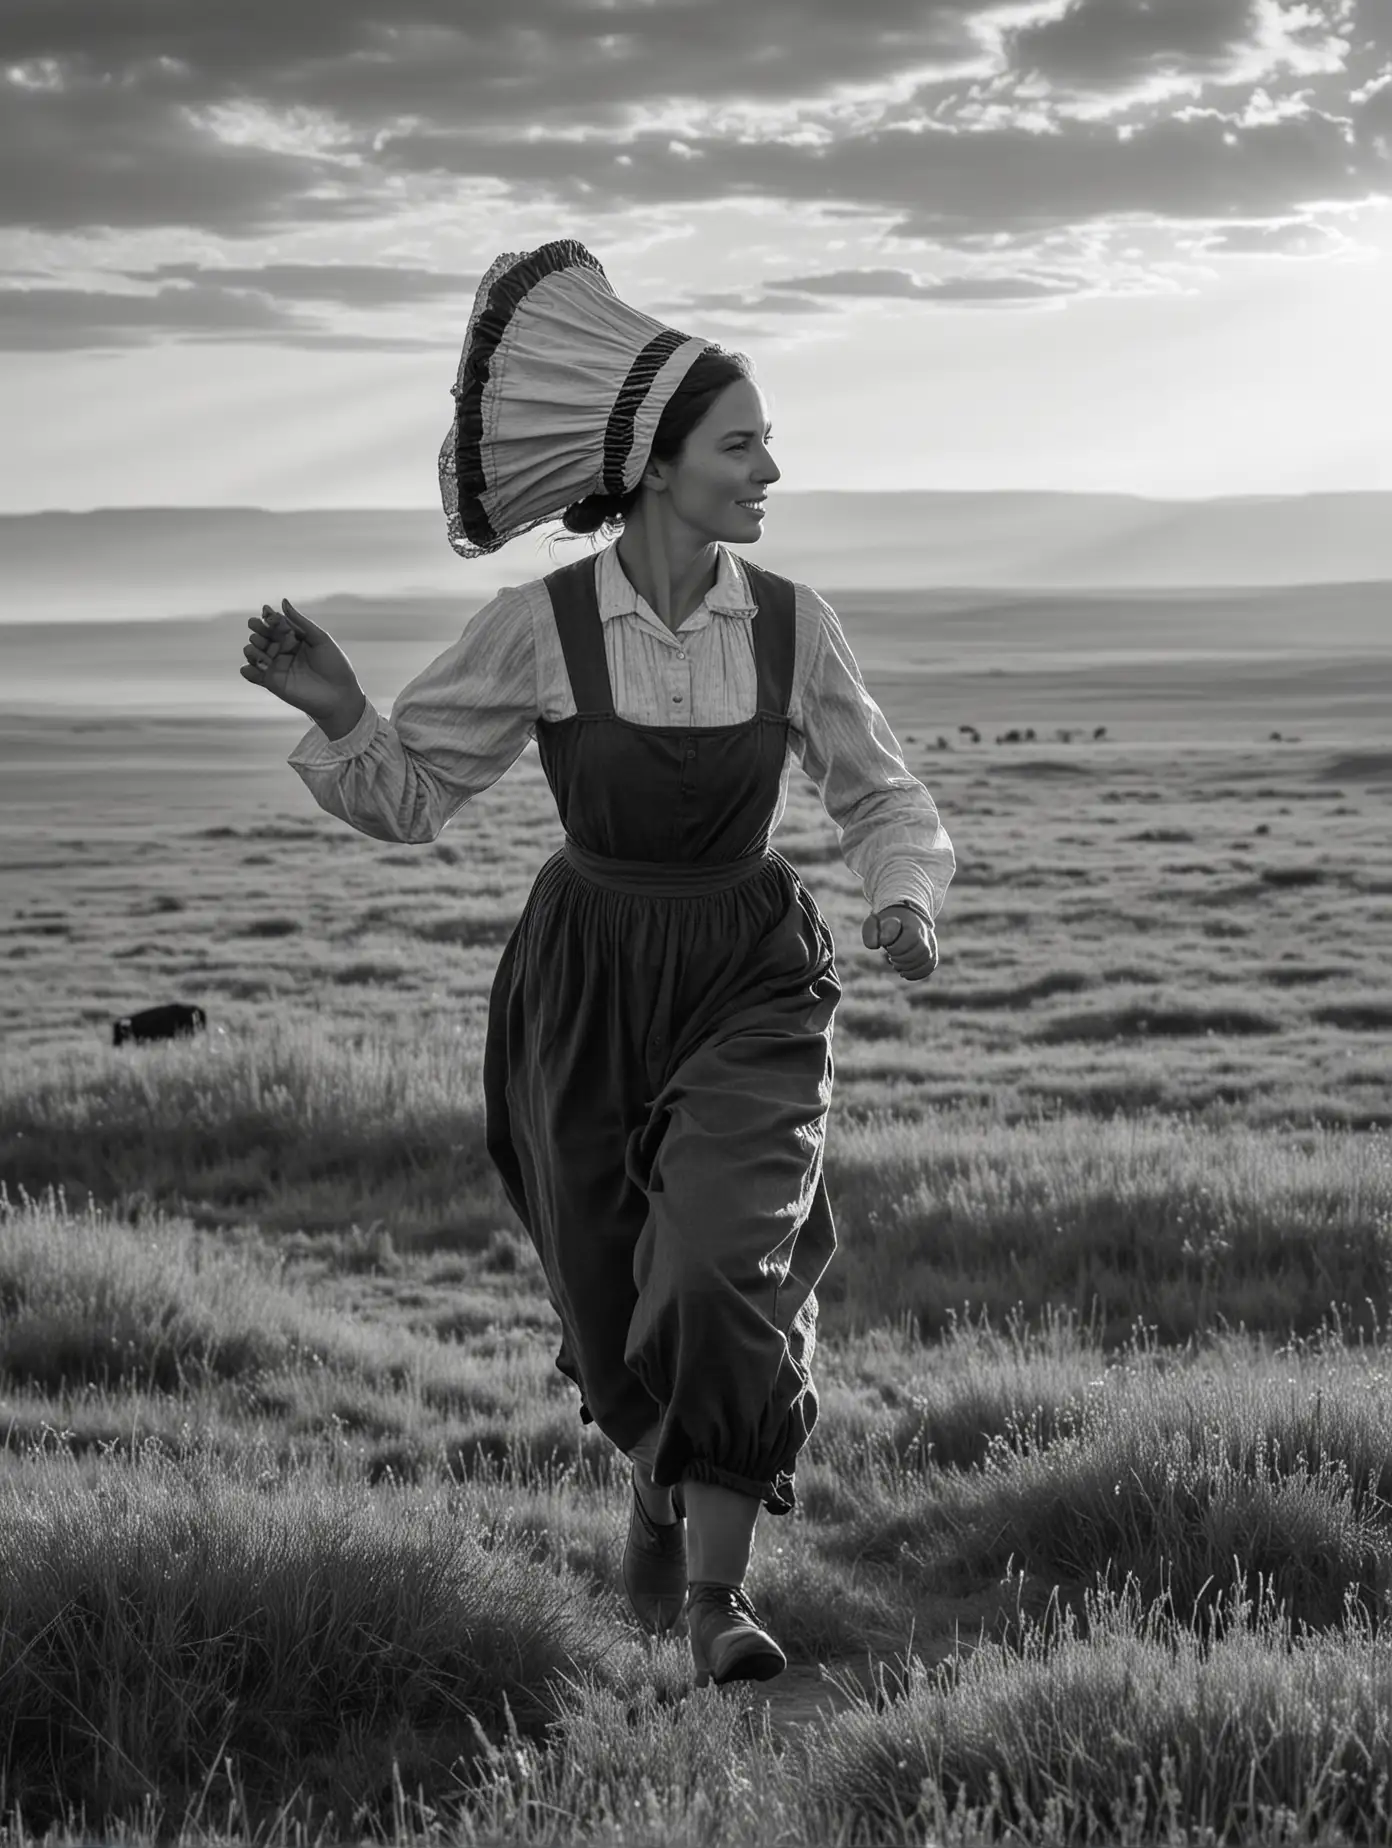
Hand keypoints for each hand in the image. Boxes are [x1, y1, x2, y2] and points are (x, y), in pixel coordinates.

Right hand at [240, 598, 361, 723]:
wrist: (339, 695)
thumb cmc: (335, 666)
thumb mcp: (321, 639)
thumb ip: (301, 622)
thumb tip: (283, 601)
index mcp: (294, 638)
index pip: (276, 624)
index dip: (269, 617)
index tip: (266, 612)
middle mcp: (283, 650)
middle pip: (263, 636)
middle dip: (258, 631)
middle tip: (257, 628)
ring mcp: (276, 666)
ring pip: (254, 653)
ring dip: (252, 649)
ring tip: (260, 650)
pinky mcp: (272, 682)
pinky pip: (253, 675)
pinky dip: (248, 670)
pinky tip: (249, 668)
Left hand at [861, 905, 938, 981]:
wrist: (902, 917)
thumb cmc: (885, 922)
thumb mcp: (874, 922)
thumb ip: (871, 932)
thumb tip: (880, 944)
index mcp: (911, 922)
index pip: (912, 938)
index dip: (898, 948)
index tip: (888, 948)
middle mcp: (924, 932)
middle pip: (923, 950)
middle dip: (904, 960)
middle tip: (892, 959)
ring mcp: (930, 942)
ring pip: (928, 959)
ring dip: (910, 968)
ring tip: (897, 966)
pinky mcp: (931, 952)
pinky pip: (931, 965)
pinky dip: (918, 973)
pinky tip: (905, 973)